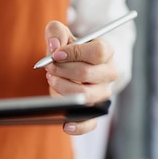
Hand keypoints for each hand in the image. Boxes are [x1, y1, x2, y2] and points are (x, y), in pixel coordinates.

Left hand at [42, 20, 118, 134]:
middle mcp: (108, 74)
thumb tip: (54, 46)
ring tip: (52, 79)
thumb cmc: (68, 49)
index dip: (74, 53)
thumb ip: (56, 32)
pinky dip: (78, 126)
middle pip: (86, 73)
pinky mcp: (93, 112)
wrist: (71, 66)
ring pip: (83, 95)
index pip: (98, 52)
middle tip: (49, 67)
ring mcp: (102, 94)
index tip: (56, 54)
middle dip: (62, 70)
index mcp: (105, 52)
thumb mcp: (61, 35)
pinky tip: (65, 125)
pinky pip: (90, 123)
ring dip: (61, 87)